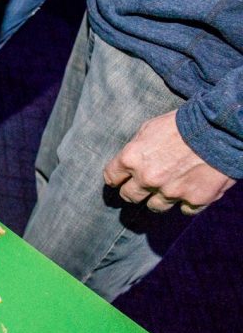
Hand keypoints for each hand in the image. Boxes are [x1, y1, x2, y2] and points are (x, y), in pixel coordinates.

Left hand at [103, 111, 235, 214]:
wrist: (220, 127)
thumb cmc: (183, 123)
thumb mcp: (149, 128)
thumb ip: (136, 148)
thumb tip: (129, 162)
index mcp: (132, 158)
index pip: (112, 177)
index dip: (116, 179)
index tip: (120, 180)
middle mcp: (147, 178)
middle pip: (130, 196)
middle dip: (135, 191)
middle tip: (143, 186)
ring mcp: (171, 192)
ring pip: (155, 206)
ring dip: (159, 198)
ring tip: (169, 187)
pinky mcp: (194, 199)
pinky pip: (184, 210)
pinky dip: (186, 202)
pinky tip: (190, 190)